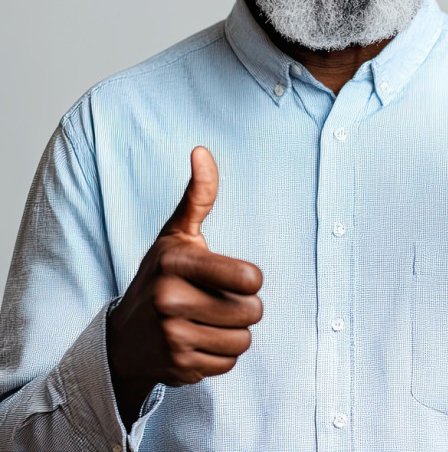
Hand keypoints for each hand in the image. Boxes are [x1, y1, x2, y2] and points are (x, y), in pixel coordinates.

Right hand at [107, 147, 262, 425]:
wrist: (123, 338)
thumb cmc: (160, 276)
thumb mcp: (176, 235)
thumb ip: (198, 196)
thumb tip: (201, 151)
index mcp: (175, 262)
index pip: (248, 277)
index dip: (250, 278)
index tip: (236, 276)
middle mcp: (169, 300)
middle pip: (251, 311)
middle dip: (244, 307)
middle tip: (217, 300)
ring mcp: (171, 338)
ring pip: (243, 340)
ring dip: (234, 332)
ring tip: (207, 320)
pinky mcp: (177, 368)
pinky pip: (229, 363)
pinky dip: (220, 354)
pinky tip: (197, 341)